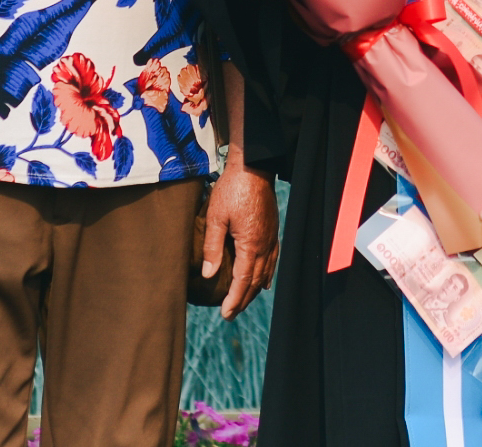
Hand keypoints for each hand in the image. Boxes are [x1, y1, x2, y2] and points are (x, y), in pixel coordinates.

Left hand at [202, 162, 279, 319]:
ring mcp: (271, 238)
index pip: (242, 280)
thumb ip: (212, 247)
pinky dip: (267, 274)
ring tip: (243, 302)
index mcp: (250, 244)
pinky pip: (272, 259)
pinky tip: (264, 281)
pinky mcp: (272, 230)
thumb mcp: (215, 217)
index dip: (234, 299)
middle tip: (231, 314)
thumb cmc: (232, 189)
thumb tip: (209, 274)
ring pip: (265, 272)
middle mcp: (264, 245)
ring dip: (254, 289)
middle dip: (243, 299)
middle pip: (255, 280)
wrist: (253, 167)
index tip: (225, 314)